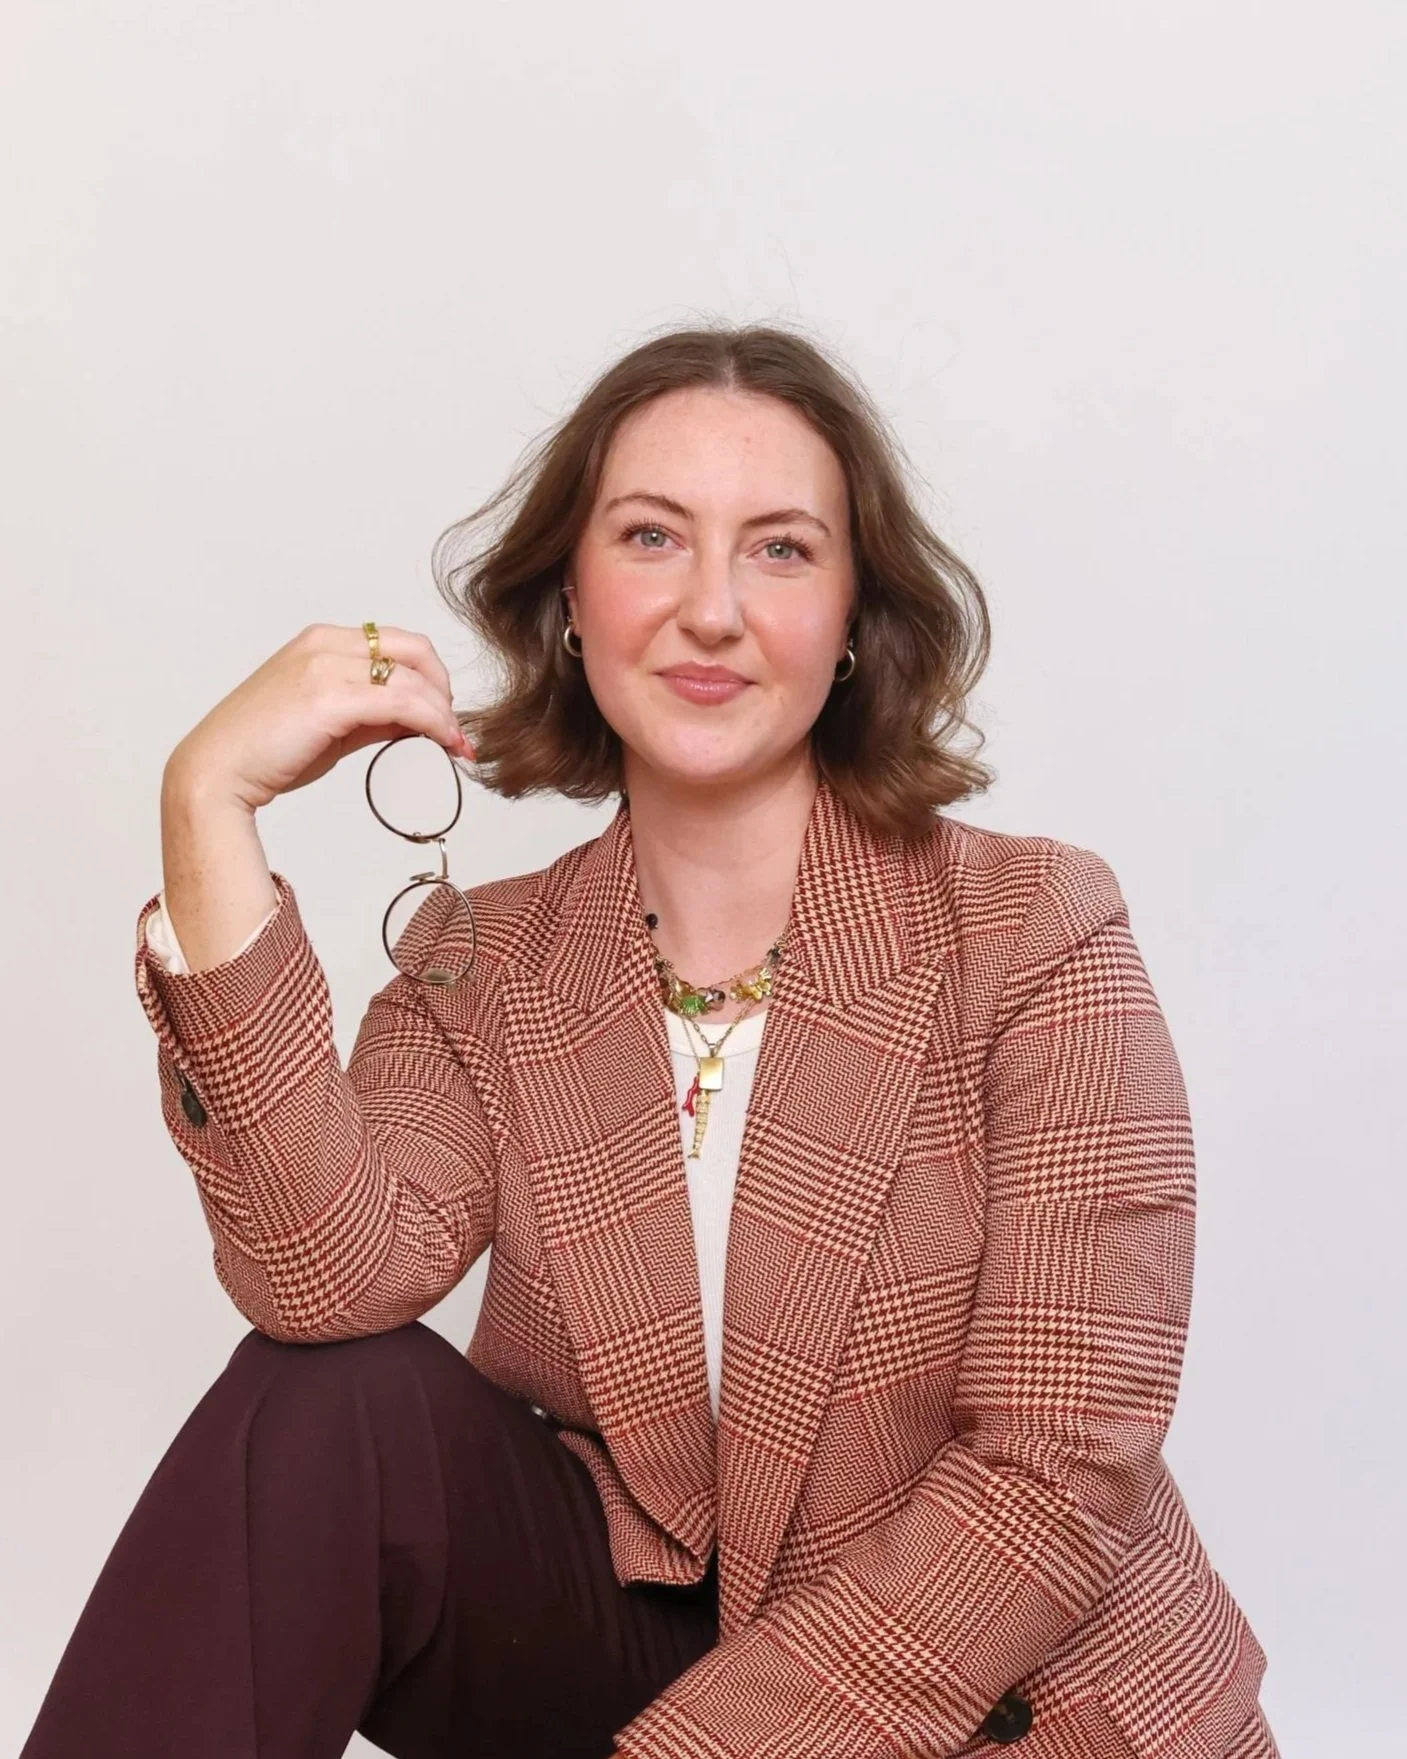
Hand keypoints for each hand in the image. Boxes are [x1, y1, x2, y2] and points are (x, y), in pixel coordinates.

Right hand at [164, 622, 473, 814]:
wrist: (216, 773)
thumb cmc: (263, 751)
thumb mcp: (328, 722)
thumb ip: (372, 714)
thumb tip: (416, 720)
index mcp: (321, 641)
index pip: (397, 644)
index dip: (430, 677)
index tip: (444, 713)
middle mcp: (325, 645)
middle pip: (414, 651)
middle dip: (443, 690)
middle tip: (454, 728)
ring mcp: (326, 667)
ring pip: (413, 679)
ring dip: (444, 713)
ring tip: (455, 744)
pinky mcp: (328, 698)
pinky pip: (401, 703)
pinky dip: (432, 722)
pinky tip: (442, 742)